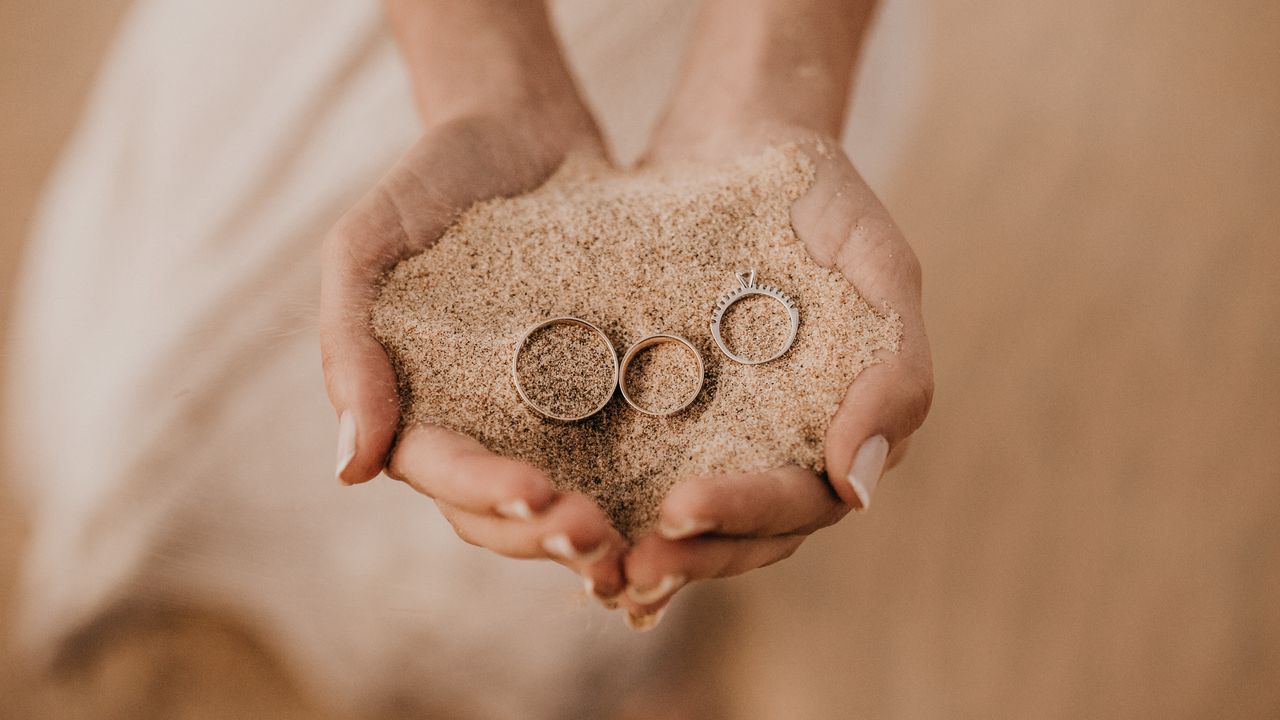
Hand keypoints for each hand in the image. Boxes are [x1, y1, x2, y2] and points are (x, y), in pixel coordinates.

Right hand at [320, 95, 631, 596]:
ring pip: (562, 497)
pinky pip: (618, 449)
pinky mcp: (602, 389)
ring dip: (593, 532)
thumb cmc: (427, 180)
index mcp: (414, 405)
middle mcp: (479, 423)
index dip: (487, 494)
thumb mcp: (366, 246)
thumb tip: (350, 470)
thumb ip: (348, 346)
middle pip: (502, 510)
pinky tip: (679, 505)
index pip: (443, 472)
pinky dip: (640, 486)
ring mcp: (541, 413)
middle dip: (546, 535)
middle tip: (600, 544)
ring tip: (637, 548)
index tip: (537, 498)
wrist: (518, 127)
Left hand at [616, 123, 932, 624]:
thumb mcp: (879, 268)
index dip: (745, 516)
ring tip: (588, 566)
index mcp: (840, 430)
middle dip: (685, 558)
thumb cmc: (824, 199)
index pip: (801, 503)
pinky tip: (556, 518)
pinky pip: (632, 469)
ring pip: (685, 520)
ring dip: (642, 551)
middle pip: (740, 535)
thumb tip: (859, 490)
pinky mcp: (658, 409)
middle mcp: (779, 446)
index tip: (682, 510)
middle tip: (625, 572)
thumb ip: (894, 373)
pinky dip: (605, 502)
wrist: (741, 138)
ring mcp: (718, 433)